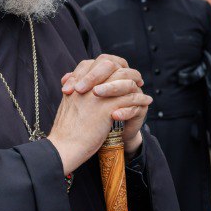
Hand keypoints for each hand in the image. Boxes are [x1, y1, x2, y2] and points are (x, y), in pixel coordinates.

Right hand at [50, 56, 152, 173]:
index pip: (94, 63)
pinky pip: (129, 97)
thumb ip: (74, 92)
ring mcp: (95, 95)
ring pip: (121, 79)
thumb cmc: (66, 129)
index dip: (109, 65)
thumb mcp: (68, 105)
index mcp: (75, 83)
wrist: (64, 147)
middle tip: (135, 76)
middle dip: (125, 69)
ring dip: (135, 80)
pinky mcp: (106, 108)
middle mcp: (85, 85)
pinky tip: (146, 101)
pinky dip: (140, 98)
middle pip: (109, 65)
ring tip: (142, 85)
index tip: (119, 70)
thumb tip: (75, 82)